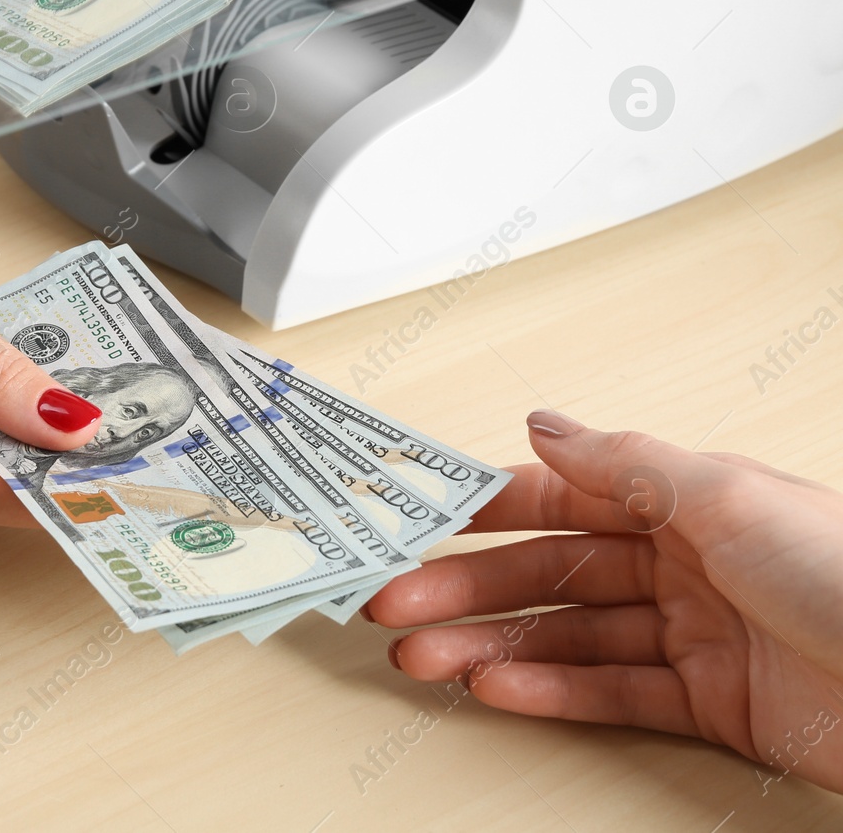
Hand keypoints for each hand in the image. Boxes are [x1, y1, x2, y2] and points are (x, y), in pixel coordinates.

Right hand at [366, 410, 842, 793]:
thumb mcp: (729, 495)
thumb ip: (625, 462)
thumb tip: (546, 423)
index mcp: (688, 499)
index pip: (564, 495)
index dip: (489, 506)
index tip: (422, 516)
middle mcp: (685, 563)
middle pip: (551, 571)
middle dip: (468, 587)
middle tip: (399, 602)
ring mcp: (694, 635)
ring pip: (567, 637)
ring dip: (490, 645)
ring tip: (426, 658)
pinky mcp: (709, 705)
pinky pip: (609, 694)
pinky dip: (549, 693)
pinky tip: (497, 687)